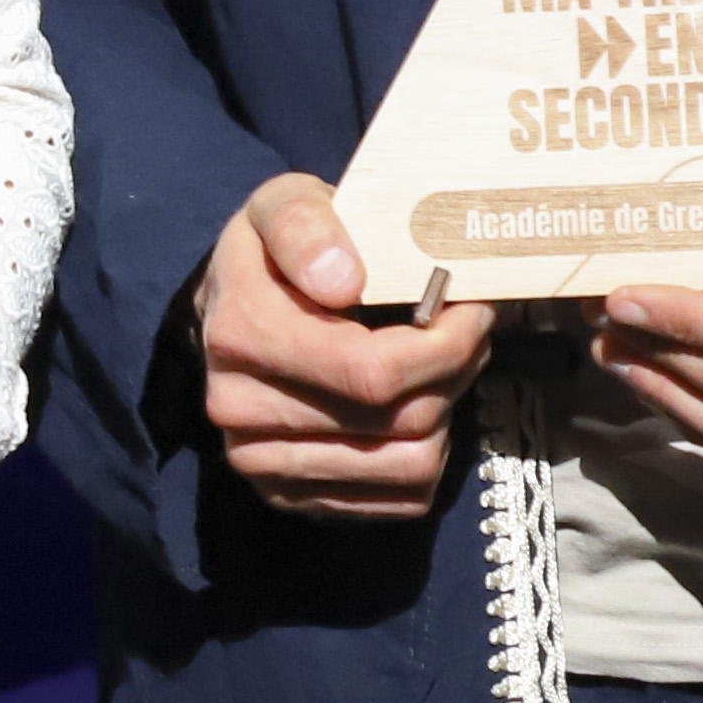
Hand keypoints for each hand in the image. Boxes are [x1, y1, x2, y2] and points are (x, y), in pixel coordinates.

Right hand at [196, 173, 491, 518]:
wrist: (229, 308)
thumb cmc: (276, 253)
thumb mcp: (286, 204)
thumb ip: (307, 226)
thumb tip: (341, 280)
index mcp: (241, 335)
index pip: (372, 372)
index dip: (445, 345)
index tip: (472, 308)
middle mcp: (240, 412)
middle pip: (399, 420)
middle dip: (455, 371)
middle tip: (470, 330)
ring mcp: (262, 464)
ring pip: (410, 464)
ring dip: (448, 414)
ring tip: (446, 367)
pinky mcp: (291, 497)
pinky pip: (401, 498)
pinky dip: (430, 454)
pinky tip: (420, 407)